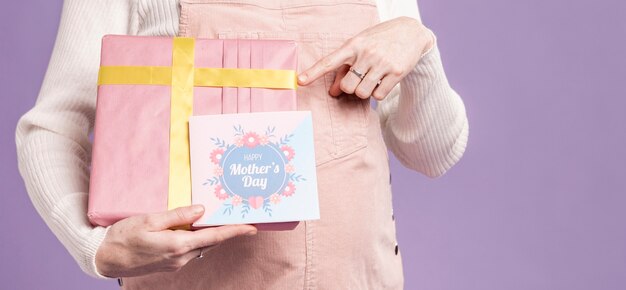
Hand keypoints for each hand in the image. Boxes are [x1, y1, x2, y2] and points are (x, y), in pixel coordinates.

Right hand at [95, 205, 256, 277]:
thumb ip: (177, 215)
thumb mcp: (148, 220)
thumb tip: (201, 210)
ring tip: (217, 219)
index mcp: (177, 245)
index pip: (214, 238)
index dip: (234, 232)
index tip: (252, 227)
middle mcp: (180, 257)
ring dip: (209, 234)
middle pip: (210, 242)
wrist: (104, 260)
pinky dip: (196, 239)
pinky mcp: (170, 263)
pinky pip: (189, 249)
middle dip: (224, 231)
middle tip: (238, 217)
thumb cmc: (122, 237)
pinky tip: (194, 228)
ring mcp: (175, 263)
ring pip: (200, 246)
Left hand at [298, 16, 434, 99]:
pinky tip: (383, 81)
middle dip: (350, 88)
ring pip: (362, 93)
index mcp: (353, 45)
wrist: (411, 32)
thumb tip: (333, 92)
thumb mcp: (360, 48)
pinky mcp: (397, 72)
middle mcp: (367, 53)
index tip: (300, 81)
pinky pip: (378, 95)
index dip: (314, 72)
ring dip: (364, 92)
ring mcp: (382, 63)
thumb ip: (345, 69)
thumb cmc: (379, 41)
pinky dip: (378, 93)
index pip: (330, 61)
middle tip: (359, 79)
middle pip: (347, 86)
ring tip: (371, 79)